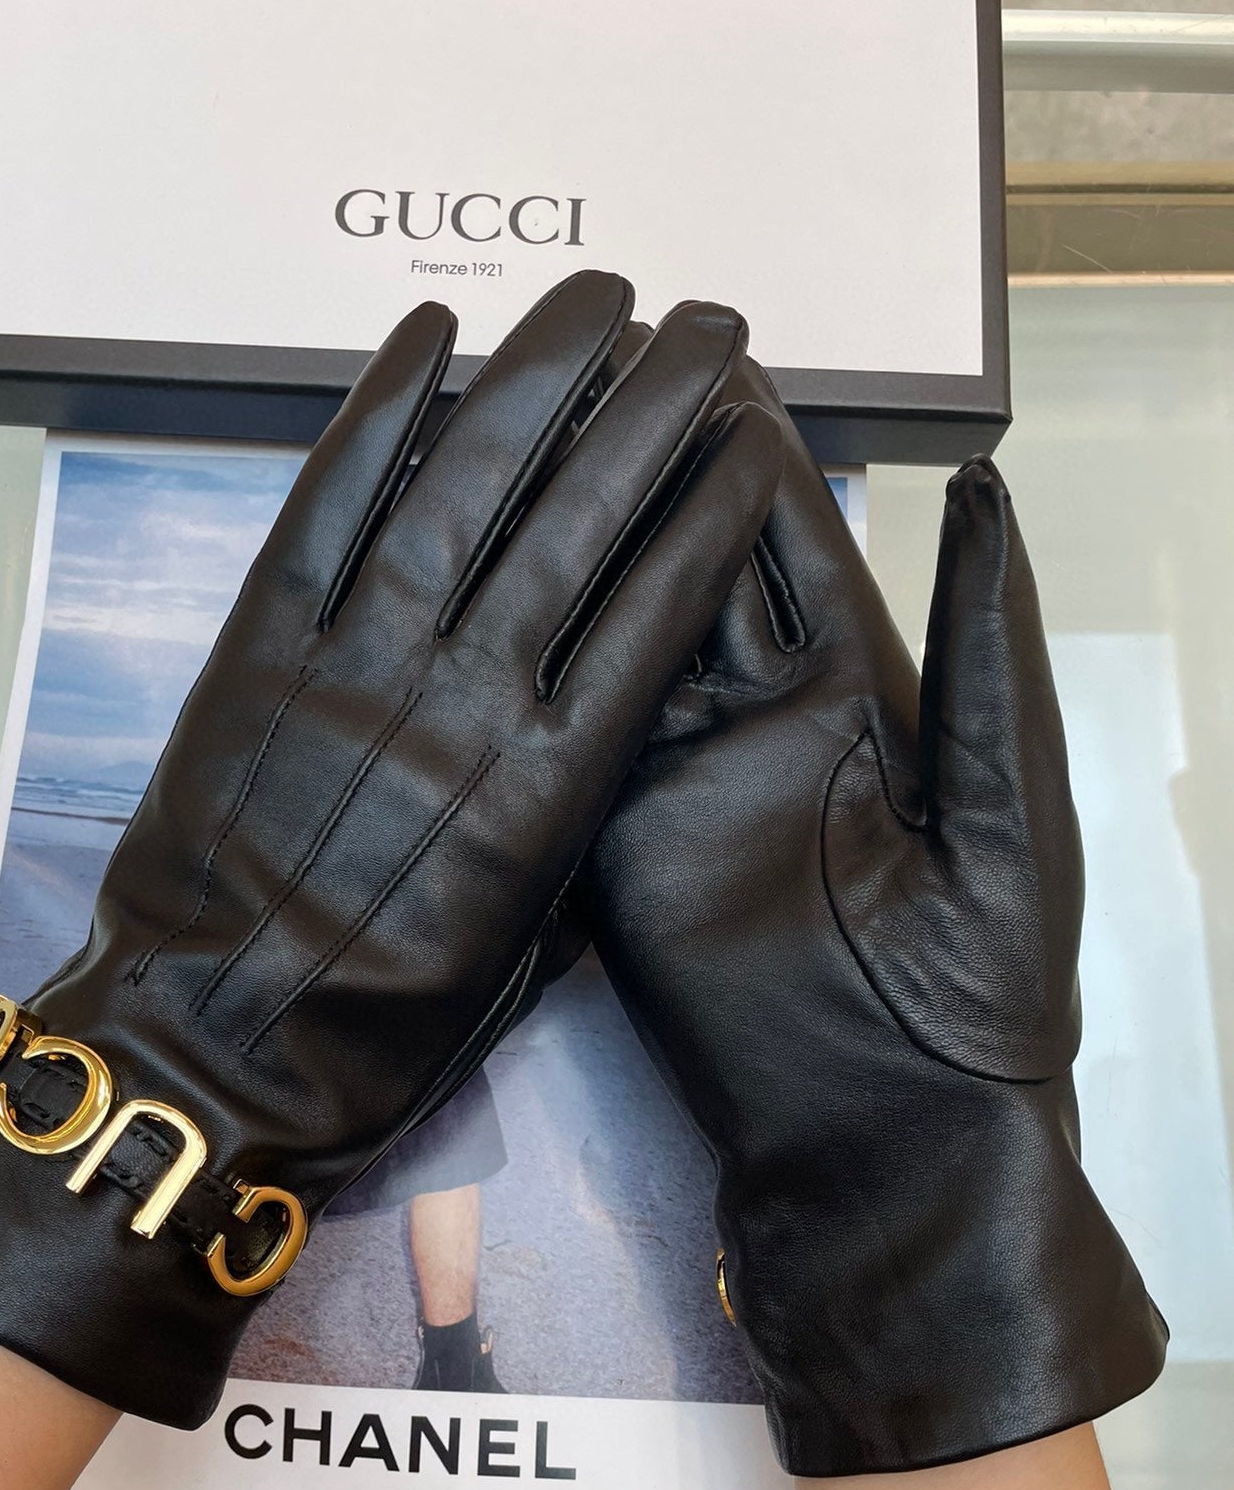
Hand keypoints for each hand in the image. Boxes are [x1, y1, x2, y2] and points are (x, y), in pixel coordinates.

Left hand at [0, 272, 783, 1428]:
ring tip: (600, 292)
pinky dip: (377, 413)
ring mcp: (359, 662)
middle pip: (582, 520)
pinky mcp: (262, 648)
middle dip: (656, 407)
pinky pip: (327, 506)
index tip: (751, 437)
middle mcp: (468, 701)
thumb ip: (575, 812)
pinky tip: (428, 332)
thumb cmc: (383, 1024)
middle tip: (711, 324)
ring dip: (540, 375)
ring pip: (466, 486)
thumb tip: (605, 708)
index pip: (656, 610)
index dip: (710, 508)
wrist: (215, 1052)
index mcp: (550, 788)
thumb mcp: (525, 941)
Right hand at [581, 362, 1165, 1474]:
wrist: (889, 1136)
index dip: (745, 449)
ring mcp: (672, 777)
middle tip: (581, 364)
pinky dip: (532, 657)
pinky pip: (569, 733)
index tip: (698, 353)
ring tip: (519, 436)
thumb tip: (982, 486)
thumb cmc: (978, 982)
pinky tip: (485, 573)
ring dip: (573, 540)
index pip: (789, 544)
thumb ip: (984, 646)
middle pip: (688, 565)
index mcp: (856, 696)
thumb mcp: (1003, 801)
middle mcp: (753, 720)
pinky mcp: (609, 838)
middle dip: (640, 468)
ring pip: (615, 631)